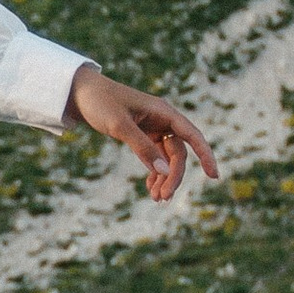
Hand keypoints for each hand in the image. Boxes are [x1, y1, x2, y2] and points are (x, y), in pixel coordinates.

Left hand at [70, 68, 218, 202]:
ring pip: (166, 158)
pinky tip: (150, 187)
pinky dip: (154, 172)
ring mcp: (152, 128)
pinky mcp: (142, 135)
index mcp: (163, 112)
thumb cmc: (100, 102)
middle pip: (178, 153)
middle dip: (173, 176)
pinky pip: (154, 157)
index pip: (192, 135)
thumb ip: (142, 147)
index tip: (213, 175)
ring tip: (156, 199)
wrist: (79, 93)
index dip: (205, 155)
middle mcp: (162, 120)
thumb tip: (164, 171)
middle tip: (162, 198)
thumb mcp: (120, 125)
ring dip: (164, 178)